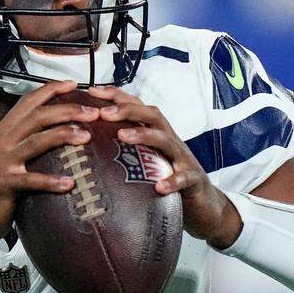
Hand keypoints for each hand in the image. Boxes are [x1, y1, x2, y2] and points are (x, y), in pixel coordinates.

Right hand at [0, 81, 99, 242]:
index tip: (74, 84)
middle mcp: (0, 142)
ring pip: (36, 141)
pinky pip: (31, 180)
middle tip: (92, 112)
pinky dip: (51, 181)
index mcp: (1, 132)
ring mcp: (0, 162)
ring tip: (86, 137)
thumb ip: (20, 143)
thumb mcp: (0, 157)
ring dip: (63, 135)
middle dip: (67, 110)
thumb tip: (50, 134)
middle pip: (37, 116)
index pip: (27, 102)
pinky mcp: (3, 184)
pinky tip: (70, 183)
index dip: (51, 90)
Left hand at [87, 86, 241, 248]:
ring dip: (143, 135)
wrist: (203, 200)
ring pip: (165, 139)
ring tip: (122, 136)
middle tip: (103, 113)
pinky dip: (172, 181)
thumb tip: (90, 142)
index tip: (92, 92)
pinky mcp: (193, 179)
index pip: (138, 106)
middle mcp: (170, 140)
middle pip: (152, 115)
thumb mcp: (147, 158)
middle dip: (127, 109)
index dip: (116, 96)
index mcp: (156, 133)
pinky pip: (183, 177)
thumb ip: (126, 148)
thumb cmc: (169, 176)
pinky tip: (159, 187)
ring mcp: (183, 158)